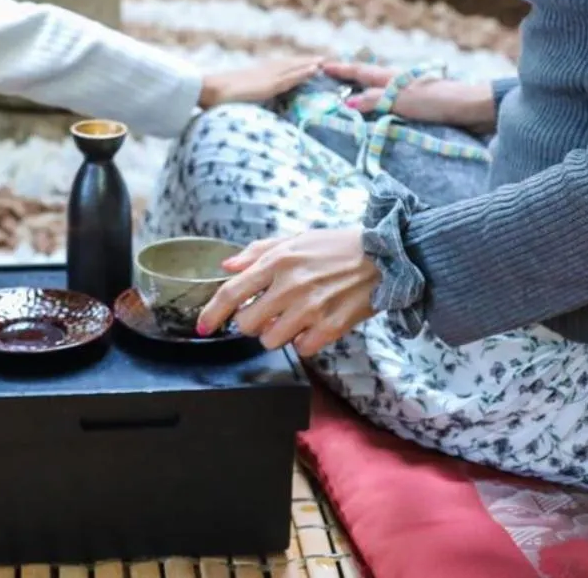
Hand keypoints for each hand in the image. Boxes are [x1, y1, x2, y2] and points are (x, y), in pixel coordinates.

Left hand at [196, 229, 378, 355]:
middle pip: (247, 324)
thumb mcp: (295, 239)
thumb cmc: (336, 246)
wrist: (385, 256)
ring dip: (275, 334)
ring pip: (271, 340)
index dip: (211, 313)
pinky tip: (312, 326)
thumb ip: (257, 252)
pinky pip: (301, 349)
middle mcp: (290, 285)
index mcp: (278, 261)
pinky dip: (302, 342)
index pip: (232, 292)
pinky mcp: (332, 326)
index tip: (202, 327)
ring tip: (292, 318)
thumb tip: (227, 267)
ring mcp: (311, 308)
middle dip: (250, 324)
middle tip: (264, 314)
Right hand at [199, 56, 324, 108]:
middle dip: (303, 63)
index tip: (302, 64)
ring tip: (324, 61)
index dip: (290, 67)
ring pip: (292, 69)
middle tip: (321, 59)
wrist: (207, 91)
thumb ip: (239, 103)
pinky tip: (315, 69)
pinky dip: (304, 72)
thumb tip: (239, 109)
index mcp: (254, 77)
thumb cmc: (214, 99)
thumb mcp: (230, 101)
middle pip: (287, 66)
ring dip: (308, 64)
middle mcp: (262, 74)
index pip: (277, 70)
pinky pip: (290, 77)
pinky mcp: (268, 85)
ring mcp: (266, 78)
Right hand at [322, 61, 495, 129]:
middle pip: (368, 79)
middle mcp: (399, 83)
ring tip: (348, 98)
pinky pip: (391, 106)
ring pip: (380, 92)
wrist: (474, 109)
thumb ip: (375, 100)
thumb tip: (347, 100)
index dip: (340, 69)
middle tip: (329, 81)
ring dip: (364, 93)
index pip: (359, 71)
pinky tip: (378, 114)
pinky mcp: (421, 108)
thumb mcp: (402, 100)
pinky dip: (379, 107)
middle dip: (349, 79)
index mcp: (391, 77)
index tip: (321, 66)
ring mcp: (410, 94)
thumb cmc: (438, 101)